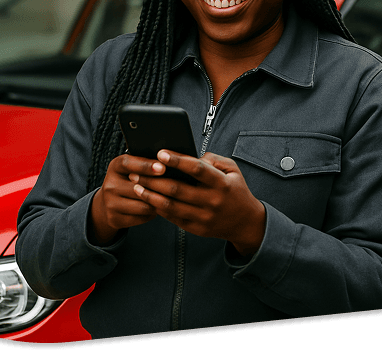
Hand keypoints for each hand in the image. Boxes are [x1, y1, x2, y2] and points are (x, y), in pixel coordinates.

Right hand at [89, 154, 164, 244]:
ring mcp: (110, 203)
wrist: (109, 202)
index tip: (163, 168)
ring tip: (166, 199)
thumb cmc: (128, 180)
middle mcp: (110, 184)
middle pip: (139, 188)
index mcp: (115, 166)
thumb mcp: (133, 167)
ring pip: (143, 205)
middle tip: (175, 188)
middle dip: (159, 189)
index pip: (128, 164)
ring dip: (158, 203)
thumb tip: (170, 162)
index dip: (146, 166)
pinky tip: (155, 209)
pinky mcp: (114, 219)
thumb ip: (146, 163)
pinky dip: (152, 214)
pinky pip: (141, 218)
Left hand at [129, 150, 265, 255]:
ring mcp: (203, 217)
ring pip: (171, 206)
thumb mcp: (233, 170)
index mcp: (221, 184)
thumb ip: (213, 159)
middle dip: (154, 179)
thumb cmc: (235, 191)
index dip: (177, 160)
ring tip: (136, 186)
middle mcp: (212, 201)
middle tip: (137, 170)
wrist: (245, 223)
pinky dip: (158, 208)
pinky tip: (148, 199)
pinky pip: (172, 218)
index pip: (197, 169)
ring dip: (150, 195)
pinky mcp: (196, 229)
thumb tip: (189, 156)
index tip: (160, 153)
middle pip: (177, 189)